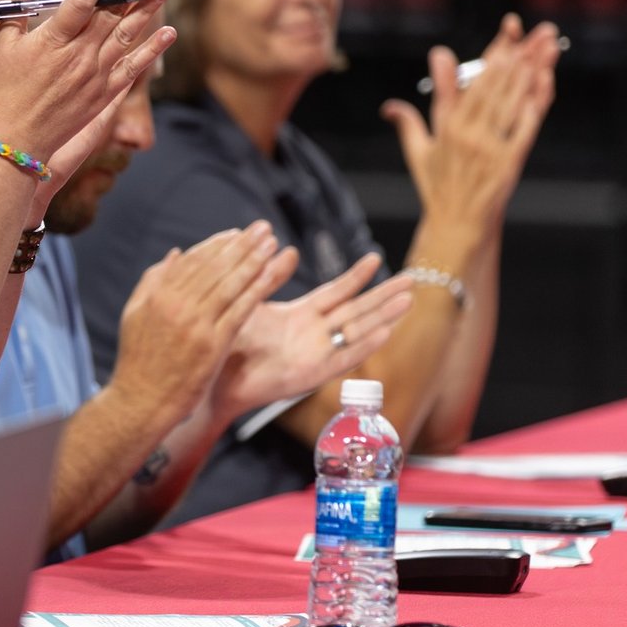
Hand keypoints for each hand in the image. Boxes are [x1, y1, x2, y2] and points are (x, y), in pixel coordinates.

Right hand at [0, 0, 174, 159]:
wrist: (14, 143)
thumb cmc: (3, 91)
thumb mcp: (4, 44)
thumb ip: (15, 3)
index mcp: (53, 41)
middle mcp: (79, 56)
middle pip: (113, 11)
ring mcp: (95, 76)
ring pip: (128, 35)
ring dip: (148, 9)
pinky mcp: (104, 95)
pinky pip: (134, 68)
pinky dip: (152, 50)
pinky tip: (169, 32)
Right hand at [109, 223, 295, 431]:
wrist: (140, 401)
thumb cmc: (137, 361)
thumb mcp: (135, 314)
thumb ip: (153, 281)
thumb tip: (176, 254)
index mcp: (158, 294)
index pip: (194, 260)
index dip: (218, 244)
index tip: (237, 233)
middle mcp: (176, 304)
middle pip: (216, 266)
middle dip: (242, 244)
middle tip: (262, 228)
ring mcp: (195, 324)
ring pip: (230, 283)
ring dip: (254, 260)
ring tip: (271, 244)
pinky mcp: (212, 344)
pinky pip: (240, 309)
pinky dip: (256, 289)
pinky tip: (270, 274)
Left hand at [212, 257, 414, 419]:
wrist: (214, 378)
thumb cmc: (228, 344)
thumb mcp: (252, 304)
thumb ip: (271, 278)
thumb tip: (287, 249)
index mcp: (300, 316)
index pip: (336, 292)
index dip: (356, 276)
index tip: (376, 258)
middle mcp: (314, 335)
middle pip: (356, 311)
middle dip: (384, 296)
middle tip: (412, 280)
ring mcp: (315, 355)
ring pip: (357, 333)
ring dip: (383, 317)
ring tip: (408, 302)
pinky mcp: (310, 376)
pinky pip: (342, 359)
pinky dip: (364, 346)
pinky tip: (384, 332)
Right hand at [379, 14, 561, 243]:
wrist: (455, 224)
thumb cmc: (437, 188)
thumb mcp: (419, 150)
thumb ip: (408, 120)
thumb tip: (390, 104)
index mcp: (447, 126)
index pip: (473, 79)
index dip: (493, 52)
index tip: (509, 29)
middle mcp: (467, 132)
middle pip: (496, 83)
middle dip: (519, 53)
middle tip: (538, 30)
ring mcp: (489, 147)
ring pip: (513, 98)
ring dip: (532, 69)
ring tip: (547, 44)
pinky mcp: (509, 161)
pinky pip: (526, 125)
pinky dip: (536, 101)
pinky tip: (546, 80)